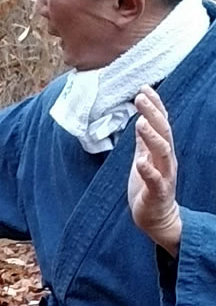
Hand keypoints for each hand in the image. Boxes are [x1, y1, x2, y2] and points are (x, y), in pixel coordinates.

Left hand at [128, 85, 181, 256]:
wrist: (157, 217)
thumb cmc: (149, 187)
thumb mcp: (145, 158)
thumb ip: (144, 141)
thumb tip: (143, 119)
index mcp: (161, 151)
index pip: (161, 123)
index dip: (155, 106)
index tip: (144, 88)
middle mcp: (166, 160)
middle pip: (163, 132)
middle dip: (153, 113)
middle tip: (141, 97)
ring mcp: (164, 175)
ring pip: (162, 152)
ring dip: (152, 137)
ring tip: (142, 122)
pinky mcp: (157, 192)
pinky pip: (155, 179)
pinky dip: (148, 169)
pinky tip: (140, 161)